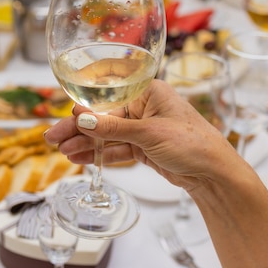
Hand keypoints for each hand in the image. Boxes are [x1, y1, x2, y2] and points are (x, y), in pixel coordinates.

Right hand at [44, 79, 248, 192]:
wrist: (215, 175)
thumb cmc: (193, 144)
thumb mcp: (149, 134)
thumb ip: (113, 127)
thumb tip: (81, 118)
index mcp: (149, 92)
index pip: (109, 95)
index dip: (85, 105)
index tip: (65, 116)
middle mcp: (144, 107)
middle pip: (103, 116)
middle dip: (77, 128)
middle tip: (52, 138)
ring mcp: (143, 129)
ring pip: (106, 135)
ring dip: (85, 143)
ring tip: (62, 151)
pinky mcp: (143, 148)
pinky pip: (115, 149)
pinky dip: (98, 154)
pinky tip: (79, 157)